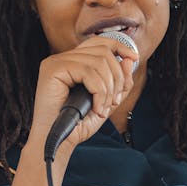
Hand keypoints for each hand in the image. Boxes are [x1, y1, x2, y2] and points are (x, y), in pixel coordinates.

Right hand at [27, 35, 138, 152]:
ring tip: (103, 108)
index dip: (119, 46)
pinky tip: (96, 108)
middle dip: (117, 77)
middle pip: (103, 51)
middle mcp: (63, 58)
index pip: (99, 42)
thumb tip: (129, 60)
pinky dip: (99, 92)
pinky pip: (87, 72)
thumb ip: (120, 82)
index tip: (134, 58)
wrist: (58, 143)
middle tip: (114, 102)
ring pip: (98, 62)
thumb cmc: (78, 125)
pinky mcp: (53, 69)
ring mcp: (56, 62)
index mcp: (73, 62)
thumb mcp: (107, 101)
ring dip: (108, 89)